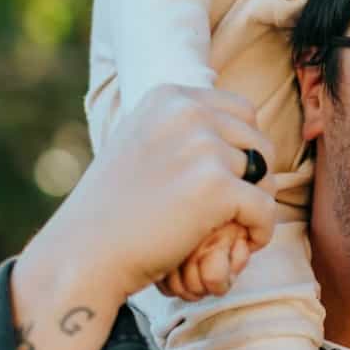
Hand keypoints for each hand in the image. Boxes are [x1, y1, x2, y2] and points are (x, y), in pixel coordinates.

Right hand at [51, 85, 277, 304]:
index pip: (242, 111)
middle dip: (256, 176)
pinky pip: (265, 208)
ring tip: (233, 227)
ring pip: (264, 175)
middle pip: (258, 140)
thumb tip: (237, 119)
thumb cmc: (113, 208)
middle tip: (238, 208)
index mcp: (169, 97)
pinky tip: (245, 243)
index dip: (244, 147)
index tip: (231, 178)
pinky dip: (260, 230)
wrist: (85, 252)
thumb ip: (182, 127)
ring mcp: (203, 147)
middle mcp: (187, 113)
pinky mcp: (216, 187)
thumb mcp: (141, 142)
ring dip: (255, 204)